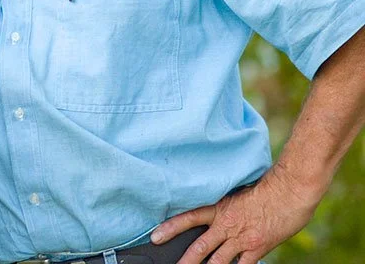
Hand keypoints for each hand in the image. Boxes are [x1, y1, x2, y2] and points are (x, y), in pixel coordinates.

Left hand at [151, 166, 318, 263]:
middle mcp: (227, 224)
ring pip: (217, 261)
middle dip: (185, 259)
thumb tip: (214, 213)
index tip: (155, 236)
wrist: (288, 192)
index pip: (188, 217)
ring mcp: (241, 239)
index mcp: (219, 207)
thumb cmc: (265, 187)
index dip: (170, 227)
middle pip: (200, 245)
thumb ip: (224, 205)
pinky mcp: (257, 249)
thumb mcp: (237, 192)